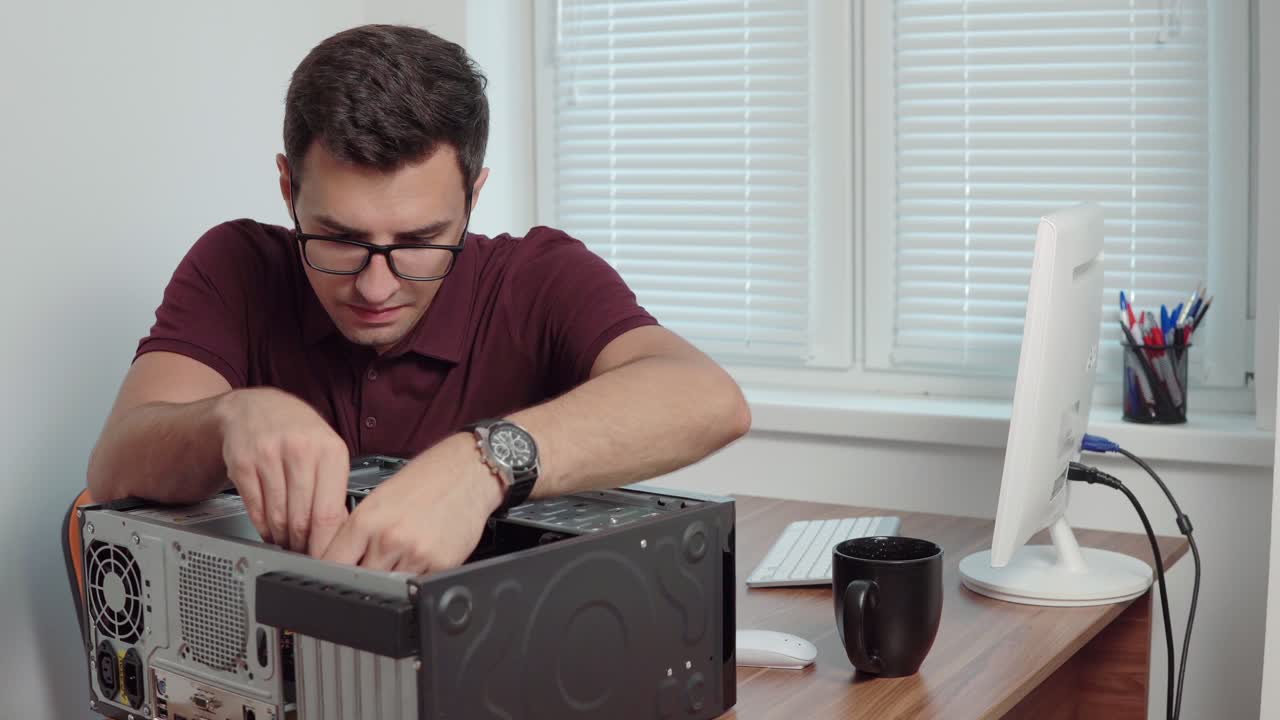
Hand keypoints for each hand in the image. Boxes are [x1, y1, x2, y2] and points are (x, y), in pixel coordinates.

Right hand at [215, 387, 349, 555]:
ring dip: (283, 538)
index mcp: (330, 450)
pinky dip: (263, 527)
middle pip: (303, 519)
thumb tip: (340, 532)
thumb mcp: (327, 450)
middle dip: (304, 545)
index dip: (326, 544)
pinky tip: (271, 530)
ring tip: (290, 543)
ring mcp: (268, 456)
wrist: (255, 407)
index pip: (329, 512)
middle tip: (307, 554)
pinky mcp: (242, 464)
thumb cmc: (298, 432)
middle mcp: (300, 450)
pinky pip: (255, 509)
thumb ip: (335, 487)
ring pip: (277, 517)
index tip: (328, 560)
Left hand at [321, 433, 503, 573]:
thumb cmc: (427, 479)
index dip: (329, 573)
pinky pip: (420, 585)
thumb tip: (339, 560)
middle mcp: (390, 538)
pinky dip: (417, 579)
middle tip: (372, 569)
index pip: (333, 563)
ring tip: (403, 558)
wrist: (469, 471)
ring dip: (391, 581)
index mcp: (367, 519)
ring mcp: (416, 554)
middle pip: (360, 581)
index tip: (331, 579)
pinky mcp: (441, 565)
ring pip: (390, 588)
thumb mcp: (380, 497)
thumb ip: (359, 531)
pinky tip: (423, 557)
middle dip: (362, 579)